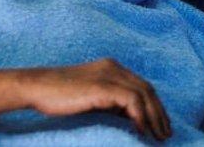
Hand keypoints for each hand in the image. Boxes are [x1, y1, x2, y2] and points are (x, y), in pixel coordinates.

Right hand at [0, 59, 171, 139]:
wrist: (37, 87)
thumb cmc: (59, 95)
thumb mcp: (90, 96)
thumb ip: (110, 102)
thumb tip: (131, 118)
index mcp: (111, 67)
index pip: (142, 85)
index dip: (155, 105)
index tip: (161, 125)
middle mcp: (113, 67)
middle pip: (148, 89)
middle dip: (160, 113)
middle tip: (166, 134)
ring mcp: (108, 75)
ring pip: (144, 94)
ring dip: (155, 117)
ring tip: (158, 136)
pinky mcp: (102, 86)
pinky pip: (131, 100)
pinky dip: (140, 116)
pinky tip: (141, 131)